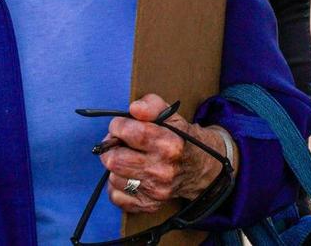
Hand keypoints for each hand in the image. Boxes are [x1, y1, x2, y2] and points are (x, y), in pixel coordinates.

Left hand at [100, 94, 228, 213]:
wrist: (199, 167)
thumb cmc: (180, 137)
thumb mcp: (171, 114)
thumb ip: (151, 105)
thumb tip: (134, 109)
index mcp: (169, 145)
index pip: (130, 133)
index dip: (118, 126)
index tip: (119, 125)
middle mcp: (162, 170)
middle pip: (115, 160)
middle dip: (110, 147)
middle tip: (118, 142)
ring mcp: (155, 191)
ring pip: (113, 178)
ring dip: (115, 166)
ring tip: (126, 158)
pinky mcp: (149, 205)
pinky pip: (116, 196)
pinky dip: (116, 185)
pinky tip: (128, 175)